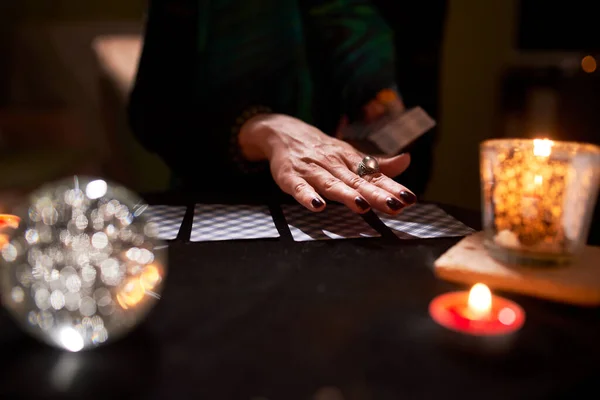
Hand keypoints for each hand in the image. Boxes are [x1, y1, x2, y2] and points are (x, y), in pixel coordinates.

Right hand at [239, 114, 416, 213]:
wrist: (282, 132)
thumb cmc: (320, 148)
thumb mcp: (348, 154)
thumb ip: (376, 164)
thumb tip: (406, 160)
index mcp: (348, 159)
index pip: (373, 174)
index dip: (391, 186)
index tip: (408, 198)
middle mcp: (332, 163)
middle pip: (356, 181)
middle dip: (375, 193)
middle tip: (393, 205)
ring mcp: (311, 170)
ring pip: (331, 183)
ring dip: (346, 195)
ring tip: (361, 206)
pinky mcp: (290, 177)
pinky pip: (299, 188)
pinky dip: (307, 196)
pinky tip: (317, 206)